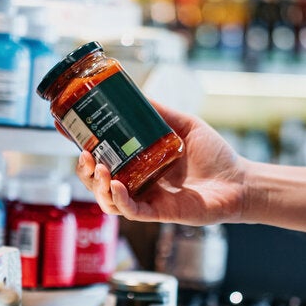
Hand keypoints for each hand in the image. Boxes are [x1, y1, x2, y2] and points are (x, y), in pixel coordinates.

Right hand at [75, 101, 247, 224]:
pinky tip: (114, 184)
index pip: (102, 157)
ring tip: (97, 168)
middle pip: (97, 182)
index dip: (82, 148)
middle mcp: (139, 183)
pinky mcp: (159, 212)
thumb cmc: (215, 156)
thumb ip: (161, 112)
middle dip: (84, 170)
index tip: (65, 132)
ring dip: (96, 185)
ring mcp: (147, 199)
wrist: (239, 181)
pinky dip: (118, 199)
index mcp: (139, 163)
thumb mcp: (184, 125)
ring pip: (107, 199)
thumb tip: (136, 92)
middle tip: (83, 155)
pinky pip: (130, 210)